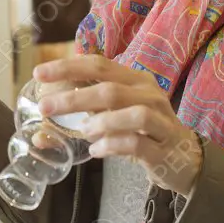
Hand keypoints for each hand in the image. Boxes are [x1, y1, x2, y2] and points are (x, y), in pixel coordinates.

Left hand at [34, 55, 202, 194]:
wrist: (184, 157)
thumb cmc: (144, 130)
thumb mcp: (118, 113)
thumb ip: (87, 114)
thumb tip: (41, 130)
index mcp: (136, 79)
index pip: (99, 64)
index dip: (68, 66)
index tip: (38, 73)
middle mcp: (150, 94)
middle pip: (110, 89)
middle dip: (74, 98)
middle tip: (46, 107)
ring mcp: (160, 121)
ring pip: (132, 114)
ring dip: (101, 122)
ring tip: (82, 131)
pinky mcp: (164, 148)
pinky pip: (137, 143)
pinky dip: (112, 145)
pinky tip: (96, 151)